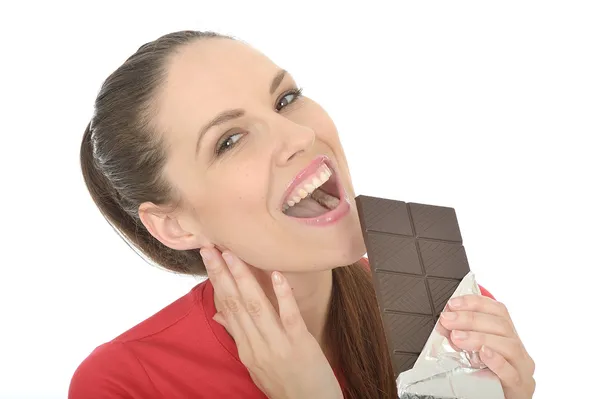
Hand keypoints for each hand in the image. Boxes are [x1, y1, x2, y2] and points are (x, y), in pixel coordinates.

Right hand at [200, 248, 342, 398]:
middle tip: (210, 248)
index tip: (209, 258)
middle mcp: (256, 346)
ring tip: (233, 255)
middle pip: (235, 305)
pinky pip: (289, 316)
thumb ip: (239, 336)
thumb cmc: (286, 384)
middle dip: (222, 275)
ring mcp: (278, 345)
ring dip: (243, 279)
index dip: (216, 282)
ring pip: (256, 307)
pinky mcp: (300, 344)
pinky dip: (282, 295)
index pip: (226, 309)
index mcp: (246, 349)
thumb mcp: (256, 365)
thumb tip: (218, 314)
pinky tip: (276, 275)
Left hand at [439, 295, 535, 398]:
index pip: (498, 311)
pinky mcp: (520, 387)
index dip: (475, 303)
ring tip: (457, 337)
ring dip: (479, 337)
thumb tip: (443, 323)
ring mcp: (522, 368)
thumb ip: (463, 338)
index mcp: (508, 337)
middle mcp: (518, 349)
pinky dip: (496, 361)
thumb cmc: (485, 378)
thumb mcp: (475, 353)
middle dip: (471, 319)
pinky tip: (483, 353)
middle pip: (501, 326)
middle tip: (448, 320)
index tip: (453, 304)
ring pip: (508, 345)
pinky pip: (511, 372)